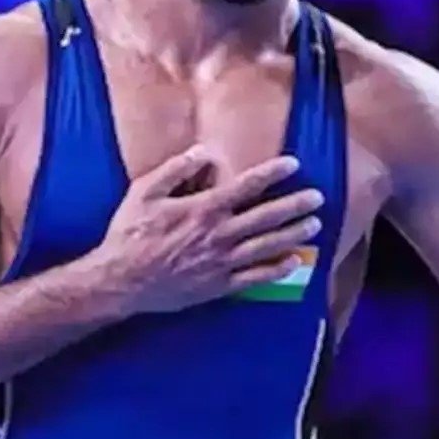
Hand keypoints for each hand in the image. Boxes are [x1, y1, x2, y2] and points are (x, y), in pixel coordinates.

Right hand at [93, 145, 323, 314]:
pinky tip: (294, 263)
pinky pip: (255, 278)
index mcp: (203, 208)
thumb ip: (175, 170)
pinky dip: (277, 271)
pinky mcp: (218, 286)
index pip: (246, 186)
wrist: (121, 281)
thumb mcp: (144, 191)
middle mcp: (218, 234)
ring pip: (266, 247)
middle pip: (266, 217)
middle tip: (318, 197)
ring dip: (293, 235)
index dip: (272, 173)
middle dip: (294, 205)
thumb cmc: (130, 232)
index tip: (294, 165)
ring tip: (315, 226)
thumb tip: (202, 152)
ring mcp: (221, 262)